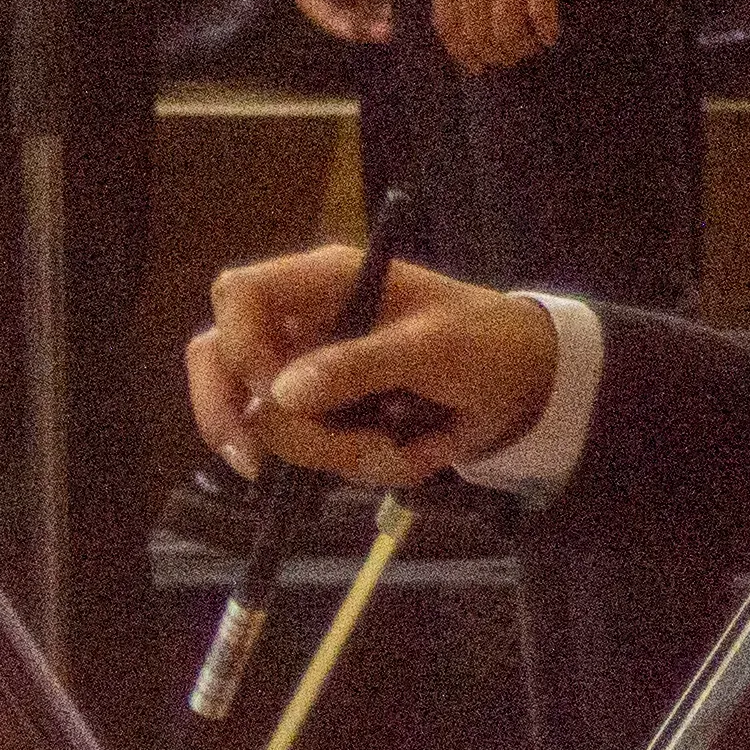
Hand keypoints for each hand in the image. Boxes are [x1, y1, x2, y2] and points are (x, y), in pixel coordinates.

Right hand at [187, 248, 561, 487]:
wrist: (524, 384)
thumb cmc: (486, 340)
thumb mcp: (435, 346)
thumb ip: (362, 364)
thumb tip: (282, 393)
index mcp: (326, 282)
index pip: (238, 296)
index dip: (239, 347)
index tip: (274, 398)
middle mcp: (305, 324)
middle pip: (225, 368)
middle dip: (263, 425)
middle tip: (268, 467)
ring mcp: (310, 373)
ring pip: (271, 426)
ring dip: (335, 454)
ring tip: (404, 448)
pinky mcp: (328, 417)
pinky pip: (312, 455)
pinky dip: (359, 467)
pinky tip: (409, 455)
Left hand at [430, 0, 570, 74]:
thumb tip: (464, 5)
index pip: (449, 23)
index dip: (461, 51)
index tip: (473, 64)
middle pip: (479, 32)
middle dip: (492, 55)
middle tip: (505, 61)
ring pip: (510, 28)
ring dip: (520, 47)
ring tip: (530, 48)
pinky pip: (542, 8)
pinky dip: (546, 29)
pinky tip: (551, 34)